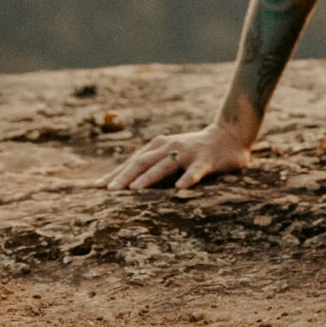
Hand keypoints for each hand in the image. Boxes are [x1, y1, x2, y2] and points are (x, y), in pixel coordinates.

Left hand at [101, 124, 252, 190]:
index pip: (132, 162)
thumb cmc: (193, 151)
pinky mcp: (206, 160)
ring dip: (149, 177)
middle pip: (143, 162)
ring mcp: (187, 153)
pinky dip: (188, 179)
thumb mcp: (169, 154)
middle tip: (109, 191)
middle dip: (124, 176)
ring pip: (165, 165)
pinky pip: (196, 171)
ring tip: (134, 189)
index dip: (115, 174)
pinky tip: (180, 189)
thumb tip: (122, 182)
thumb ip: (150, 166)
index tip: (96, 187)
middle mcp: (169, 147)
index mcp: (158, 146)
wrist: (229, 135)